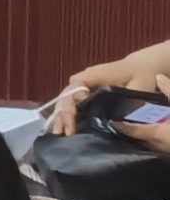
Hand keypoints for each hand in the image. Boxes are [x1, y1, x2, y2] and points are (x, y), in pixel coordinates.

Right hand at [47, 48, 169, 133]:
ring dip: (61, 116)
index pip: (76, 88)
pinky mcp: (84, 92)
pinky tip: (62, 127)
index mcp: (94, 75)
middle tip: (63, 132)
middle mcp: (83, 78)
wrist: (142, 67)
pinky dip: (66, 114)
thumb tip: (114, 118)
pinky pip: (71, 103)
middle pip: (67, 95)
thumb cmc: (141, 76)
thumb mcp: (139, 86)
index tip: (76, 119)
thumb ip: (127, 100)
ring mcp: (82, 85)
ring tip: (58, 133)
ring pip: (65, 100)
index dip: (73, 103)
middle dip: (64, 114)